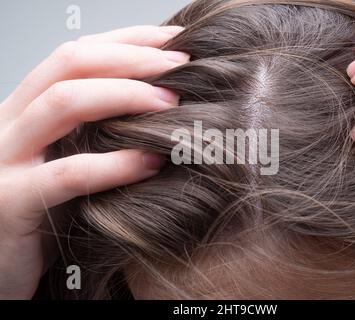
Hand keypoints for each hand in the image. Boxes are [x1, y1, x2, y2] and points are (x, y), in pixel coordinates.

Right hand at [0, 25, 189, 298]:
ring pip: (62, 102)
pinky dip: (113, 164)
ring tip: (171, 104)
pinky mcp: (9, 202)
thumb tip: (159, 102)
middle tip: (181, 66)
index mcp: (27, 108)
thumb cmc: (45, 211)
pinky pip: (66, 173)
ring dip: (124, 96)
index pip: (77, 53)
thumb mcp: (68, 158)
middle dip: (131, 58)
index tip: (175, 39)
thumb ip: (96, 131)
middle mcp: (10, 122)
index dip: (127, 39)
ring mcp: (4, 159)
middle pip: (70, 63)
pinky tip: (151, 162)